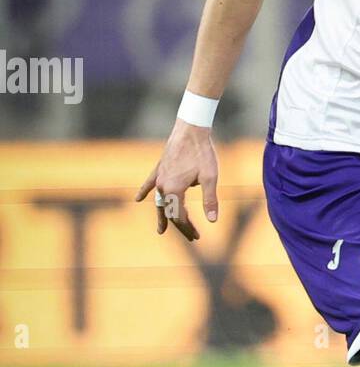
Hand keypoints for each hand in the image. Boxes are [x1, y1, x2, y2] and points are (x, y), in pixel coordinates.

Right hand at [135, 119, 217, 240]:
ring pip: (160, 201)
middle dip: (181, 225)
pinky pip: (149, 183)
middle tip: (192, 237)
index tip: (197, 236)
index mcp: (174, 190)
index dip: (188, 228)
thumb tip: (213, 220)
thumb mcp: (210, 178)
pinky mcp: (160, 168)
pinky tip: (138, 199)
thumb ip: (210, 200)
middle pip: (169, 211)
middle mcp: (163, 186)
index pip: (179, 216)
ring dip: (162, 215)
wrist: (191, 129)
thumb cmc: (202, 153)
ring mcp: (159, 177)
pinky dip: (144, 191)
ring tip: (161, 231)